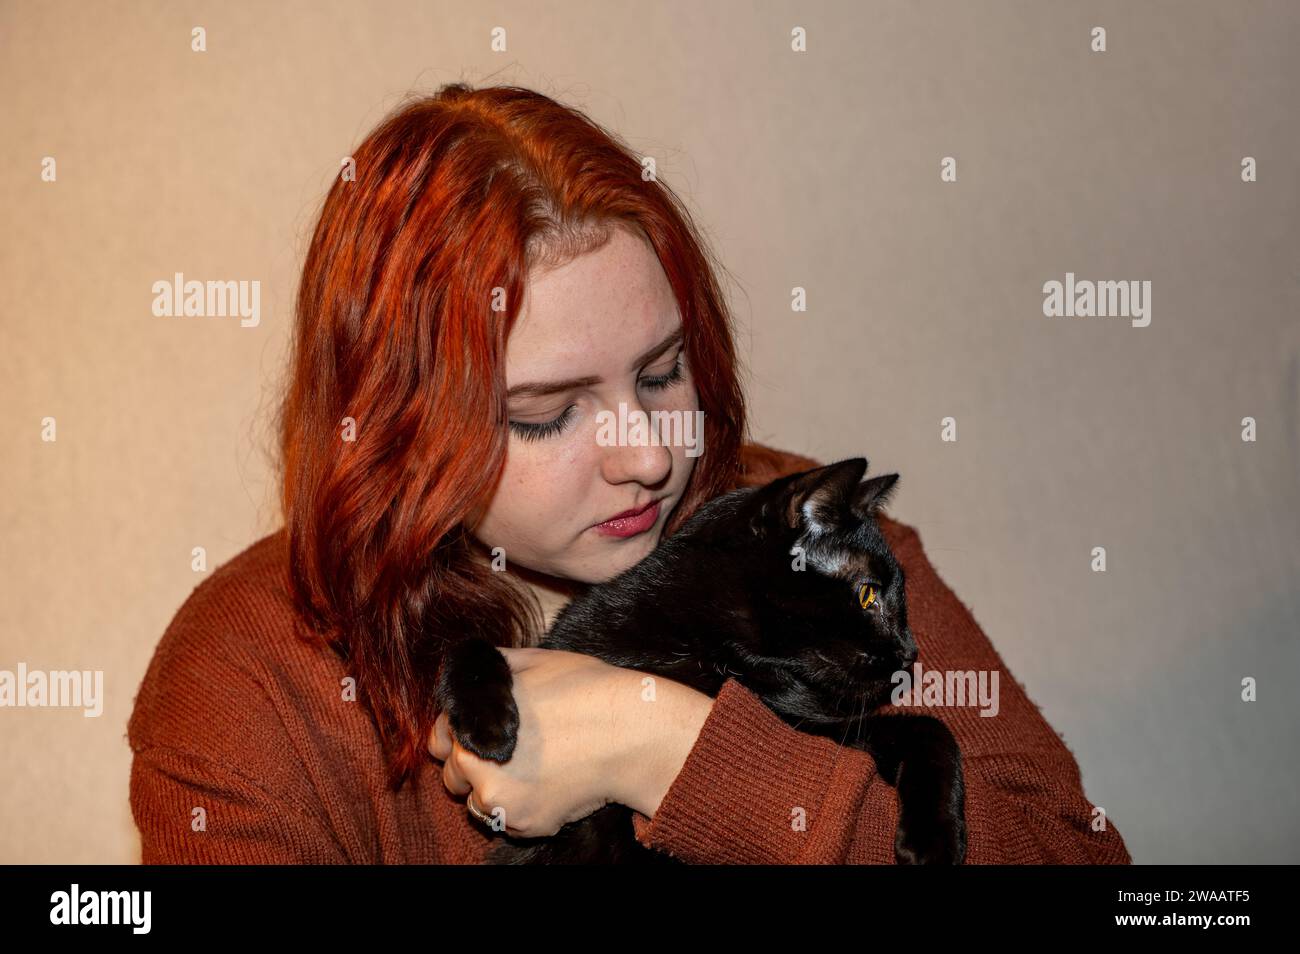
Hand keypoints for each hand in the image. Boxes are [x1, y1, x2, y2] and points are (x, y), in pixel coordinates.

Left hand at [428, 646, 626, 837]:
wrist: (632, 732)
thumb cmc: (587, 690)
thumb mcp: (535, 660)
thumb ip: (493, 667)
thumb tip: (472, 670)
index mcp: (472, 723)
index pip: (439, 737)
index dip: (458, 731)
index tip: (479, 732)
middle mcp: (476, 765)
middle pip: (453, 773)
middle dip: (473, 762)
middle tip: (512, 749)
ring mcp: (500, 800)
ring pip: (476, 801)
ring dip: (492, 788)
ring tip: (530, 767)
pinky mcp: (526, 825)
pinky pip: (507, 820)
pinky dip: (521, 806)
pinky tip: (548, 782)